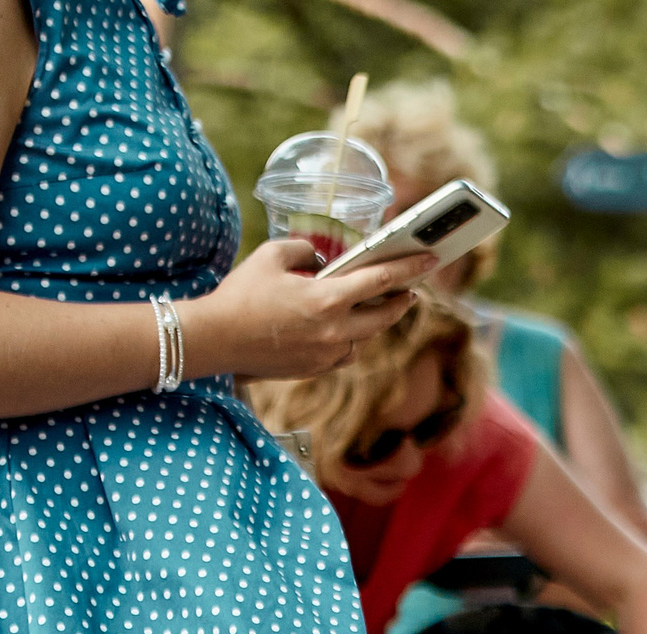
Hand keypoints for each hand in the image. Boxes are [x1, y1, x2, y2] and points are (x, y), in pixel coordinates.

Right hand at [177, 241, 440, 380]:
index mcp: (328, 299)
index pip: (382, 281)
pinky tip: (345, 328)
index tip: (431, 260)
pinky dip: (349, 339)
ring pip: (365, 336)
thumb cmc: (241, 293)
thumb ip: (305, 251)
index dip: (410, 268)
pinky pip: (345, 353)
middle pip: (385, 316)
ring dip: (373, 321)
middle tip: (412, 290)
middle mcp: (335, 331)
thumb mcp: (272, 256)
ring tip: (380, 306)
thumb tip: (322, 262)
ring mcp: (327, 354)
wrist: (215, 339)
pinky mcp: (316, 369)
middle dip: (402, 301)